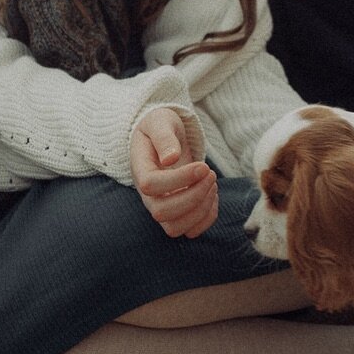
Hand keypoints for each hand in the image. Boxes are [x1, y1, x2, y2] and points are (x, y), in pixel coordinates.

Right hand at [129, 107, 217, 237]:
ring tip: (212, 183)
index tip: (203, 166)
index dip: (179, 180)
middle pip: (162, 213)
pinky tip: (212, 194)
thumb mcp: (161, 122)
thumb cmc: (160, 128)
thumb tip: (170, 158)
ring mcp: (162, 207)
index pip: (150, 186)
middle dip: (194, 196)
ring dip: (201, 209)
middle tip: (210, 173)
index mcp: (141, 170)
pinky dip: (207, 217)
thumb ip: (164, 137)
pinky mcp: (177, 214)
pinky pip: (190, 230)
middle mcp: (148, 195)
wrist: (164, 139)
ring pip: (175, 228)